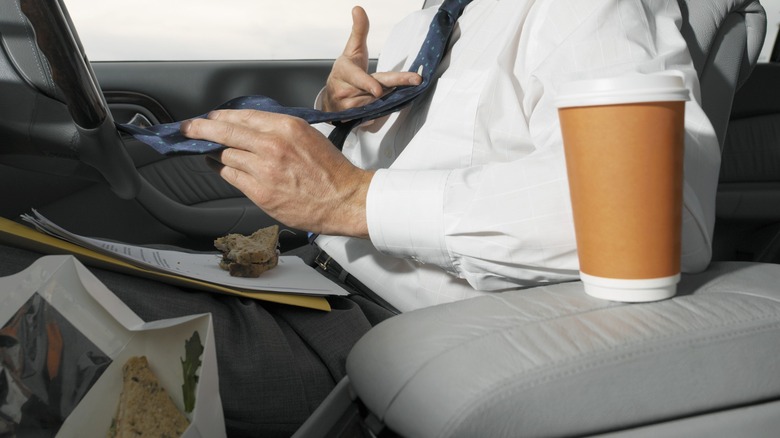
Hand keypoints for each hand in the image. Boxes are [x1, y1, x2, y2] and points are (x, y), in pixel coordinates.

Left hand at [181, 110, 372, 237]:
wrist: (345, 199)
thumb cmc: (331, 171)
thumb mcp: (308, 135)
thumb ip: (279, 129)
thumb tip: (250, 127)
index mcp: (286, 127)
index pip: (242, 116)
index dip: (220, 116)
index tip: (209, 117)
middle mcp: (273, 145)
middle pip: (225, 132)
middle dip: (200, 129)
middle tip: (187, 128)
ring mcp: (265, 170)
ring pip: (225, 155)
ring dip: (214, 152)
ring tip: (209, 151)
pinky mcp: (261, 192)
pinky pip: (231, 176)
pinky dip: (223, 170)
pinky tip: (220, 167)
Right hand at [322, 6, 421, 112]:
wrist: (330, 98)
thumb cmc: (345, 73)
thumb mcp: (351, 50)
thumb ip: (359, 31)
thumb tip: (358, 9)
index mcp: (344, 72)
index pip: (359, 78)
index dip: (369, 84)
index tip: (379, 90)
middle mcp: (344, 91)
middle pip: (375, 90)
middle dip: (396, 86)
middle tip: (415, 81)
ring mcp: (348, 108)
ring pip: (377, 103)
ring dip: (388, 98)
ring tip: (390, 92)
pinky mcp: (353, 119)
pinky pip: (374, 116)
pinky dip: (381, 111)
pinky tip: (385, 106)